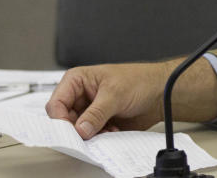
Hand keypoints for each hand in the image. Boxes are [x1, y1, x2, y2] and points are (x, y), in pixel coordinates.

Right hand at [45, 63, 168, 138]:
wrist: (160, 92)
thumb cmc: (140, 80)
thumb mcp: (116, 94)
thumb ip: (96, 113)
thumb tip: (81, 129)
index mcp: (77, 80)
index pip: (56, 103)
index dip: (61, 119)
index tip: (73, 130)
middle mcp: (80, 95)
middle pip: (64, 120)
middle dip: (78, 129)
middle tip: (91, 133)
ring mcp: (88, 110)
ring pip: (77, 130)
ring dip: (90, 134)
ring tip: (107, 129)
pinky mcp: (98, 122)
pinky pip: (89, 136)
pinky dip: (99, 137)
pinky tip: (112, 131)